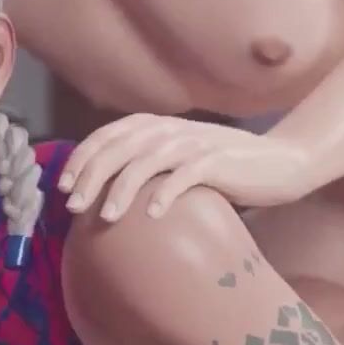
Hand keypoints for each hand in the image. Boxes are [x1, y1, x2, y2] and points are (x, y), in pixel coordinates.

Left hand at [58, 113, 311, 221]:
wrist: (280, 162)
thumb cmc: (224, 169)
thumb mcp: (180, 160)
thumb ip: (148, 165)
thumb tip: (104, 192)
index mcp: (158, 127)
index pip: (109, 135)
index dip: (82, 157)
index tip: (63, 185)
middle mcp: (172, 130)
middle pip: (120, 147)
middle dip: (92, 175)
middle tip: (74, 205)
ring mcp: (195, 144)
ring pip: (147, 161)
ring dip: (123, 188)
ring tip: (107, 217)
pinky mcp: (218, 162)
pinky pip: (186, 176)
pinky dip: (167, 194)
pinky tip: (153, 215)